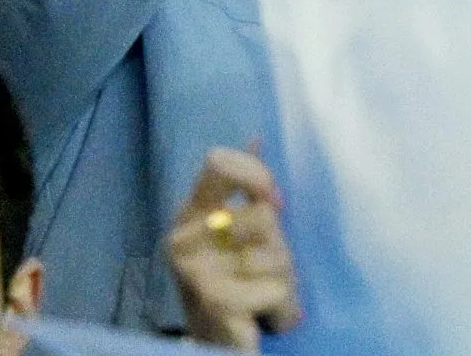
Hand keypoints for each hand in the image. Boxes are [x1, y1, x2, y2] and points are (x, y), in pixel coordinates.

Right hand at [164, 148, 296, 348]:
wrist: (215, 347)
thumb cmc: (233, 283)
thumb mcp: (238, 231)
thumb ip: (246, 190)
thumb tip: (257, 136)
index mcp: (189, 213)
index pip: (219, 163)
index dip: (258, 176)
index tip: (276, 203)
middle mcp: (183, 238)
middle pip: (264, 215)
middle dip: (280, 247)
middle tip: (265, 273)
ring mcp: (196, 271)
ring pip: (278, 255)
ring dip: (286, 281)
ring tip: (264, 298)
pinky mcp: (215, 302)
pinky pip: (278, 289)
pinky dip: (285, 308)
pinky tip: (266, 319)